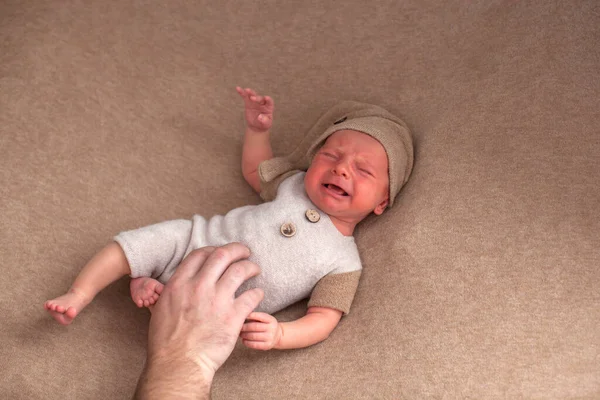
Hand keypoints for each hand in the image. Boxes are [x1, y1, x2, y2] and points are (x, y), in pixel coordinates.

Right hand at [135, 243, 263, 398]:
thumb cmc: (166, 342)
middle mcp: (199, 287)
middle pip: (223, 255)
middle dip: (237, 250)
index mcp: (180, 284)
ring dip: (250, 267)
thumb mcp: (160, 308)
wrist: (178, 364)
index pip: (201, 254)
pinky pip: (252, 296)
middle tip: (245, 252)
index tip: (221, 252)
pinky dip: (258, 293)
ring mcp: (217, 300)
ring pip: (240, 271)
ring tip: (255, 269)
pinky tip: (258, 294)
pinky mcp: (233, 316)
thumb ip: (171, 292)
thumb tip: (176, 284)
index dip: (214, 249)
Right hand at [236, 86, 273, 131]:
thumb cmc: (263, 124)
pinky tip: (238, 88)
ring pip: (253, 95)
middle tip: (252, 98)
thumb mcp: (266, 124)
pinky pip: (245, 97)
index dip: (268, 99)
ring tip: (246, 90)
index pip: (269, 102)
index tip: (266, 98)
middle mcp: (262, 103)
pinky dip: (242, 92)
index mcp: (268, 107)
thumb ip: (264, 121)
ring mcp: (255, 102)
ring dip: (250, 92)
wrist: (256, 126)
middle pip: (260, 98)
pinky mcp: (248, 103)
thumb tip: (260, 117)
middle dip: (257, 98)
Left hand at [240, 312, 281, 349]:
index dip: (250, 316)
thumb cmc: (266, 325)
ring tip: (240, 334)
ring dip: (244, 335)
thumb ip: (256, 317)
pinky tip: (244, 340)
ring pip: (254, 336)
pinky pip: (255, 345)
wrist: (278, 336)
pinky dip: (247, 342)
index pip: (260, 316)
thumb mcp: (265, 319)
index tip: (242, 316)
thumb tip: (242, 317)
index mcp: (271, 320)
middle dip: (244, 327)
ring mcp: (270, 338)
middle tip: (239, 327)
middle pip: (255, 327)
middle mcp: (272, 328)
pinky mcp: (267, 346)